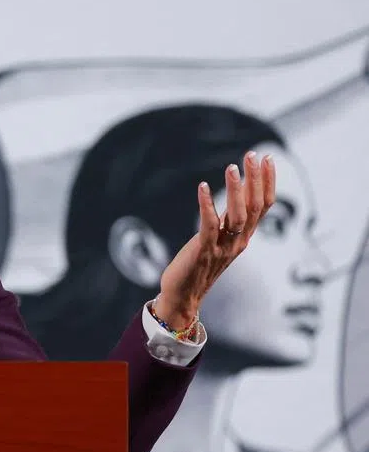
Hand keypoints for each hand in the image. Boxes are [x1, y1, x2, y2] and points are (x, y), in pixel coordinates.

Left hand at [155, 151, 275, 328]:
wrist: (183, 297)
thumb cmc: (198, 265)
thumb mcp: (219, 240)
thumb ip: (228, 221)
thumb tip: (234, 195)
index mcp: (244, 237)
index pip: (264, 206)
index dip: (268, 182)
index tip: (267, 158)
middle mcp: (239, 242)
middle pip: (254, 207)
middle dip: (256, 179)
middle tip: (252, 154)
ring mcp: (223, 247)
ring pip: (237, 216)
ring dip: (236, 190)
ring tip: (232, 167)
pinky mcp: (204, 251)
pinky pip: (209, 225)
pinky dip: (207, 205)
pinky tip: (203, 187)